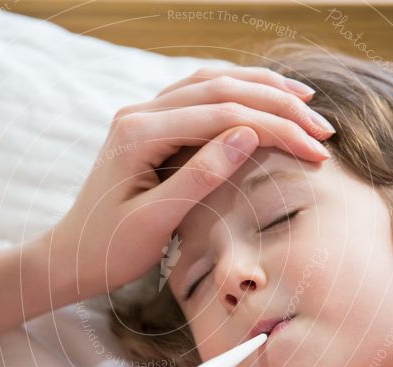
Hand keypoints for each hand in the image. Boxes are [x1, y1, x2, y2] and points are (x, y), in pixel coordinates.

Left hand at [48, 66, 334, 300]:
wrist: (70, 257)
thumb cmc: (107, 249)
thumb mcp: (154, 222)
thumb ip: (198, 176)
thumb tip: (247, 135)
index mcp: (138, 134)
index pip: (222, 115)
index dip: (275, 127)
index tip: (315, 149)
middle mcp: (139, 113)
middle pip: (221, 88)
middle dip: (278, 104)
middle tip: (322, 128)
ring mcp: (142, 115)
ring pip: (211, 82)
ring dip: (262, 88)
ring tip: (305, 100)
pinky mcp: (149, 125)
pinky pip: (199, 95)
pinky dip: (237, 93)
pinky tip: (262, 99)